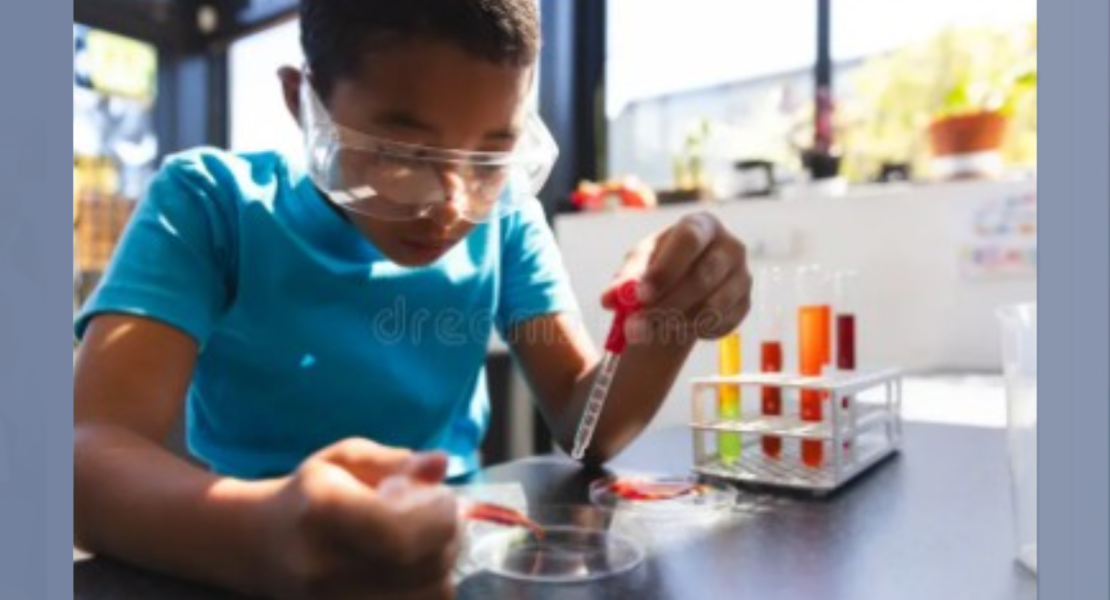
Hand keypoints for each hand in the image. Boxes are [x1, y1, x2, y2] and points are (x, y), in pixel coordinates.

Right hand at [258, 438, 459, 599]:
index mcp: (322, 511)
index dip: (440, 516)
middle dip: (449, 537)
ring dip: (442, 566)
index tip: (440, 498)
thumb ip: (397, 461)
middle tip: (437, 517)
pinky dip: (426, 588)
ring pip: (429, 594)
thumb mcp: (347, 460)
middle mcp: (323, 567)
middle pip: (424, 566)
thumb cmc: (312, 493)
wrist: (259, 544)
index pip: (400, 533)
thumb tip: (441, 463)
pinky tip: (411, 568)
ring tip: (423, 543)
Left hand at [602, 211, 751, 341]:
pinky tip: (678, 327)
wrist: (681, 286)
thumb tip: (609, 300)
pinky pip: (720, 324)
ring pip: (712, 306)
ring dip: (677, 324)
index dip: (665, 270)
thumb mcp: (638, 268)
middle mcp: (730, 246)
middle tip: (635, 329)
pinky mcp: (746, 303)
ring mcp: (742, 276)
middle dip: (666, 305)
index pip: (688, 241)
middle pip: (703, 276)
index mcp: (701, 225)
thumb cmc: (658, 267)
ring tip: (650, 331)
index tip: (640, 297)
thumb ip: (624, 281)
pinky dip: (695, 331)